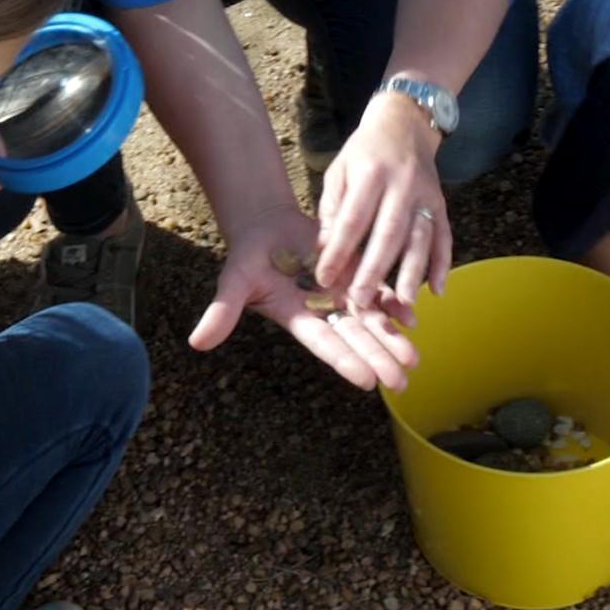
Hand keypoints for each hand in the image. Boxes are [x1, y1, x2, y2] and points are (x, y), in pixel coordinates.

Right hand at [189, 203, 418, 390]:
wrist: (268, 227)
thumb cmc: (248, 256)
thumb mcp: (234, 281)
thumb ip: (222, 311)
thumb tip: (197, 342)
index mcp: (298, 318)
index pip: (325, 343)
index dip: (345, 360)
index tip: (367, 381)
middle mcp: (323, 312)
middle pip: (354, 338)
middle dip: (378, 359)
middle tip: (401, 383)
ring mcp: (340, 294)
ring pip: (370, 321)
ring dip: (392, 341)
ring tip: (413, 361)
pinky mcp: (353, 273)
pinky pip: (377, 292)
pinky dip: (394, 305)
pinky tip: (413, 318)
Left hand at [313, 94, 452, 310]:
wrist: (405, 123)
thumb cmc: (364, 151)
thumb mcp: (339, 169)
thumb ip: (332, 207)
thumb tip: (324, 248)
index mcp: (370, 174)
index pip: (352, 219)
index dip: (338, 250)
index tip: (324, 279)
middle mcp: (401, 185)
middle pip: (388, 233)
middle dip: (375, 270)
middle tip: (361, 301)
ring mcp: (425, 195)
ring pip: (420, 238)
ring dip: (412, 273)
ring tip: (403, 303)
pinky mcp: (441, 204)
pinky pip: (444, 237)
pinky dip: (443, 264)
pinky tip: (438, 291)